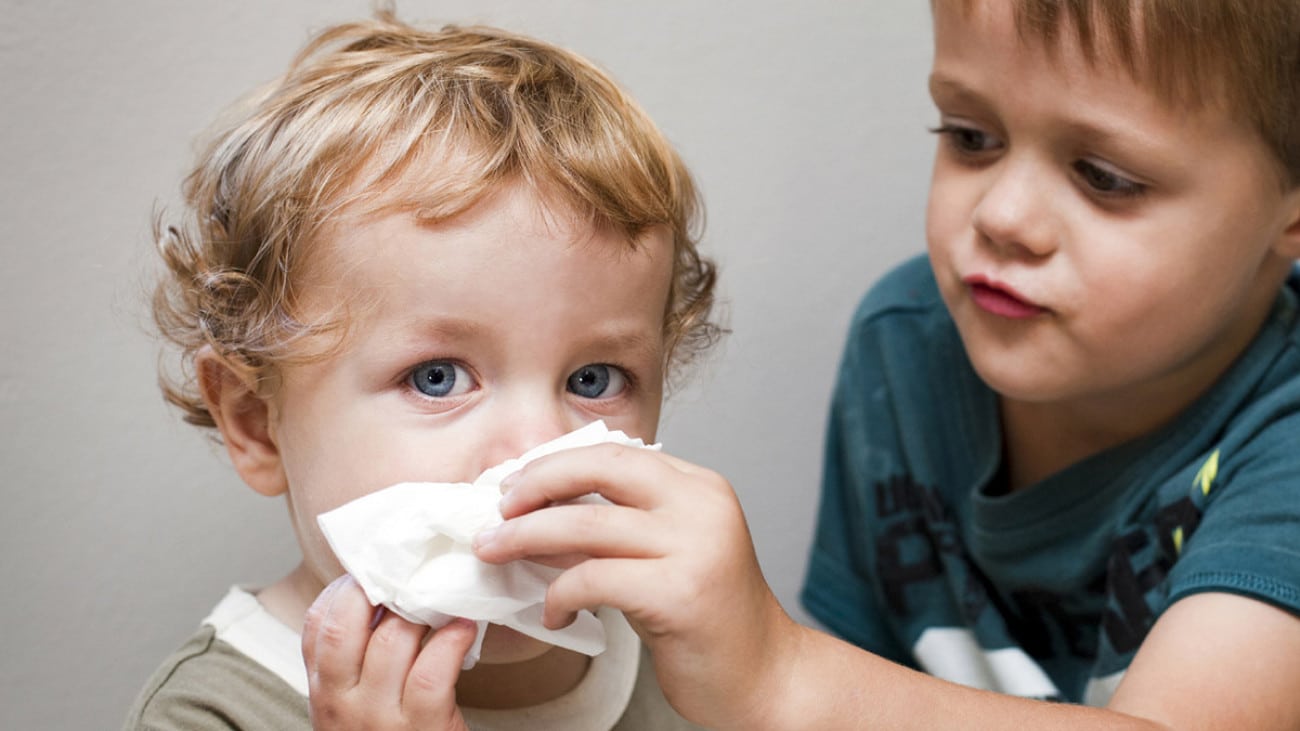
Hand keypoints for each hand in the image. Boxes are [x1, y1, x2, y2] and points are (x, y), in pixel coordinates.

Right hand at [302, 574, 476, 729]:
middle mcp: (341, 702)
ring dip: (424, 611)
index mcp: (324, 690)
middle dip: (379, 588)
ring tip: (446, 596)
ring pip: (393, 641)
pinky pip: (431, 673)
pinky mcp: (420, 729)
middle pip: (347, 624)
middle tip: (413, 571)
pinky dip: (450, 643)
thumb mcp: (356, 702)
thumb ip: (358, 658)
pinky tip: (464, 628)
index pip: (318, 624)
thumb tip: (388, 593)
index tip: (377, 569)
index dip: (346, 587)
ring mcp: (378, 717)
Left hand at [472, 444, 800, 728]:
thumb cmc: (708, 620)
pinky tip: (554, 614)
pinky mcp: (680, 594)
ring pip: (585, 524)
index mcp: (699, 487)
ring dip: (526, 538)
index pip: (616, 452)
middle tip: (496, 511)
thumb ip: (616, 527)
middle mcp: (702, 506)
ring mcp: (695, 547)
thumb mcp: (665, 555)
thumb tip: (538, 512)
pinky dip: (559, 594)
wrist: (766, 677)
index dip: (557, 463)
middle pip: (599, 469)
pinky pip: (594, 580)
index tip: (515, 483)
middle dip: (535, 484)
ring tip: (496, 552)